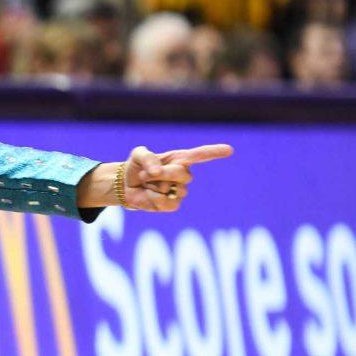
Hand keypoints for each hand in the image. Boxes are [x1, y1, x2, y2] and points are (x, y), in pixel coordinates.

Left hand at [78, 144, 232, 212]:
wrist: (125, 186)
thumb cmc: (136, 167)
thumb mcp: (137, 155)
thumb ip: (147, 157)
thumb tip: (158, 170)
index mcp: (179, 159)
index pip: (200, 155)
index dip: (214, 152)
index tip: (229, 150)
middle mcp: (183, 175)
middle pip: (182, 174)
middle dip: (162, 173)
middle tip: (146, 174)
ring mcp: (180, 191)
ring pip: (175, 189)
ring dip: (155, 186)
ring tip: (148, 183)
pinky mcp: (172, 205)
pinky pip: (168, 203)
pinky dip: (154, 198)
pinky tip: (149, 194)